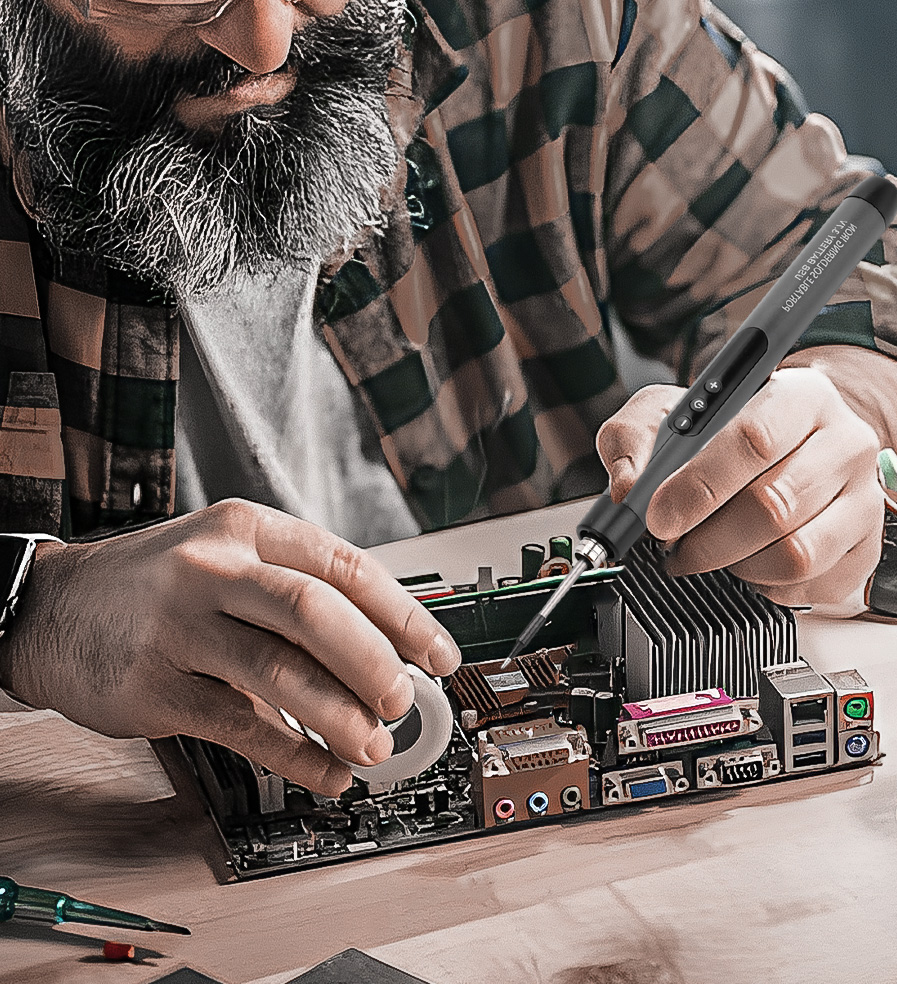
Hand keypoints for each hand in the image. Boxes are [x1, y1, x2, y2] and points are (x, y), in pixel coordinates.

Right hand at [0, 499, 461, 795]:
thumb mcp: (228, 556)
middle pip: (317, 612)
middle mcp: (213, 569)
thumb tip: (387, 646)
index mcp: (247, 529)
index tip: (438, 654)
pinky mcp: (154, 686)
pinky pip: (240, 725)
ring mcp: (179, 626)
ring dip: (341, 716)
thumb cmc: (159, 583)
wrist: (53, 607)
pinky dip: (295, 755)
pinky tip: (327, 772)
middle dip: (376, 664)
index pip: (345, 565)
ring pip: (279, 671)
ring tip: (375, 745)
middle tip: (405, 701)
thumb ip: (298, 589)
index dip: (403, 615)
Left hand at [596, 368, 885, 614]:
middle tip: (673, 545)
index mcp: (801, 396)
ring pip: (796, 554)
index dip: (700, 486)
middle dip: (707, 538)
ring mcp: (864, 500)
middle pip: (775, 505)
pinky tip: (745, 561)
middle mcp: (846, 444)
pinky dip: (764, 585)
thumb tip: (629, 488)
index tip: (659, 516)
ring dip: (733, 565)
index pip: (755, 440)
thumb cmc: (721, 431)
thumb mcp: (665, 414)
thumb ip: (634, 438)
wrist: (776, 448)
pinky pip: (810, 587)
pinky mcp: (865, 549)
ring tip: (707, 551)